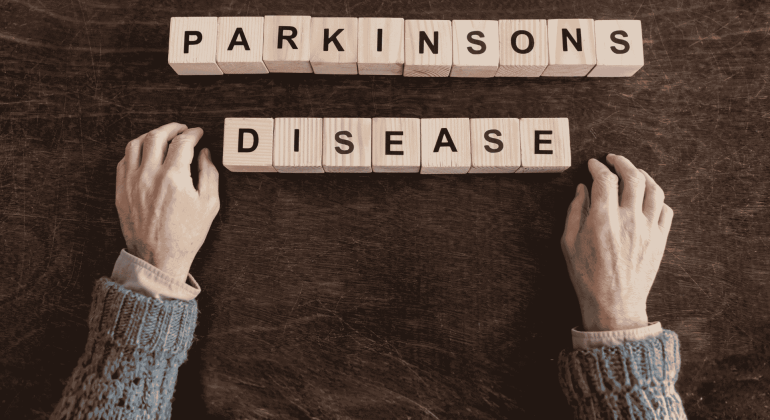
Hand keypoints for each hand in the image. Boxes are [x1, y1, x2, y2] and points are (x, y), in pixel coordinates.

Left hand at [116, 122, 219, 281]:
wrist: (158, 258)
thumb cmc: (186, 235)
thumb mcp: (209, 205)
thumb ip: (209, 174)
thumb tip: (205, 154)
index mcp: (174, 178)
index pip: (182, 142)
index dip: (192, 134)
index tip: (198, 133)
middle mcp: (150, 175)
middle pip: (157, 136)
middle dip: (172, 128)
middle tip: (182, 129)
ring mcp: (132, 182)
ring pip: (136, 144)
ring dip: (151, 135)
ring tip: (162, 136)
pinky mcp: (122, 191)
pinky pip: (124, 160)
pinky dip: (136, 150)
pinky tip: (146, 153)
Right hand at [561, 154, 672, 330]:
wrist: (614, 305)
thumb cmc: (587, 277)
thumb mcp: (569, 243)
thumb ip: (575, 212)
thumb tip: (582, 189)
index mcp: (603, 221)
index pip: (605, 180)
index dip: (598, 167)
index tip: (593, 165)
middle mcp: (629, 220)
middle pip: (633, 177)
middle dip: (622, 162)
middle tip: (613, 159)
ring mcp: (648, 230)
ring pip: (654, 189)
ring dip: (643, 175)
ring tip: (634, 172)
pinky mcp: (660, 240)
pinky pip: (666, 209)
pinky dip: (657, 197)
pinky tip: (647, 196)